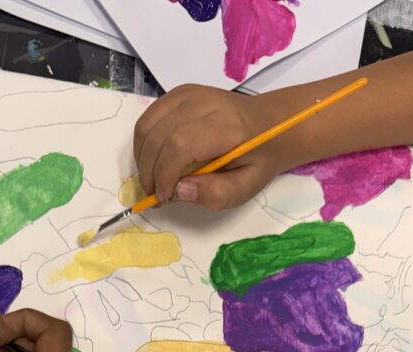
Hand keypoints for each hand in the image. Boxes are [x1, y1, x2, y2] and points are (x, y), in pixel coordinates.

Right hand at [134, 86, 284, 210]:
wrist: (269, 124)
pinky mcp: (178, 93)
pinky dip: (144, 145)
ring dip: (142, 159)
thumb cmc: (257, 159)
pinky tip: (156, 162)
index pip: (179, 145)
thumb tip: (178, 191)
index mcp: (226, 125)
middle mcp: (203, 102)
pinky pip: (148, 119)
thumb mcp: (245, 187)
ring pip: (146, 126)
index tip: (164, 198)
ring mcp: (187, 94)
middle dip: (149, 171)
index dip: (164, 175)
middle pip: (157, 135)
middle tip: (156, 195)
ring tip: (155, 180)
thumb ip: (215, 194)